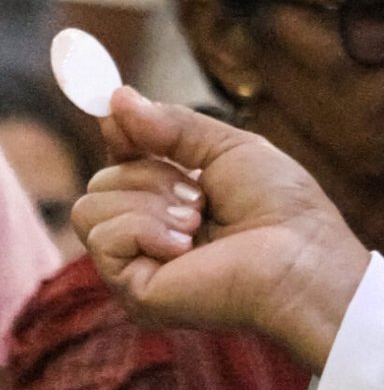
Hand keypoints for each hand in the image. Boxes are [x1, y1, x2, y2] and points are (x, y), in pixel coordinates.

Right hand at [72, 86, 366, 371]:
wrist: (300, 258)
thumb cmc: (279, 209)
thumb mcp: (225, 148)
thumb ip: (170, 124)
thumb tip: (116, 97)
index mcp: (166, 205)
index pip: (115, 165)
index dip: (117, 138)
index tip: (119, 118)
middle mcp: (144, 239)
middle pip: (99, 182)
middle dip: (148, 175)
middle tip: (198, 196)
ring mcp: (134, 268)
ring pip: (90, 208)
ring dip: (148, 202)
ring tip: (196, 221)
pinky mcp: (130, 292)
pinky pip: (102, 238)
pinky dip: (144, 229)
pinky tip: (185, 247)